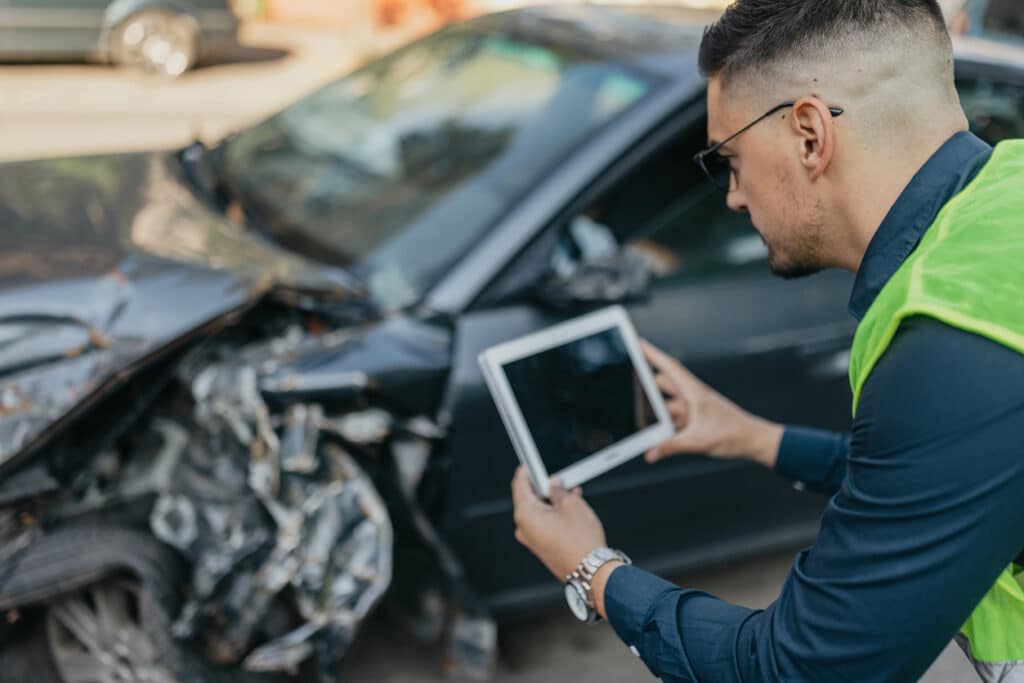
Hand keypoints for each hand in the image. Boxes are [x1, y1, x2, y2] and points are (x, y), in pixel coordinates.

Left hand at [511, 467, 605, 580]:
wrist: (590, 571)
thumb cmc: (580, 540)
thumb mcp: (572, 504)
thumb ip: (559, 489)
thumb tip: (554, 484)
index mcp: (525, 514)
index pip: (519, 485)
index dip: (526, 471)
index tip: (530, 464)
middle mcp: (524, 528)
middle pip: (529, 499)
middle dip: (544, 487)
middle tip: (558, 478)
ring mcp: (532, 540)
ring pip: (539, 512)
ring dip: (553, 501)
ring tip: (571, 493)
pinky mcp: (542, 548)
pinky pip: (544, 525)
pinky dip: (554, 515)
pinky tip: (570, 509)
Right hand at [641, 339, 783, 467]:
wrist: (754, 441)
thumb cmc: (733, 434)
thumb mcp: (698, 441)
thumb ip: (672, 446)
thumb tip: (650, 453)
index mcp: (694, 392)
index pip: (669, 368)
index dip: (652, 354)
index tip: (638, 343)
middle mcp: (692, 397)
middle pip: (663, 386)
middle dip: (647, 389)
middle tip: (628, 388)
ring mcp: (693, 410)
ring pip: (667, 407)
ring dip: (656, 415)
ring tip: (640, 423)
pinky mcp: (695, 422)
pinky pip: (673, 422)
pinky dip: (664, 429)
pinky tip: (656, 440)